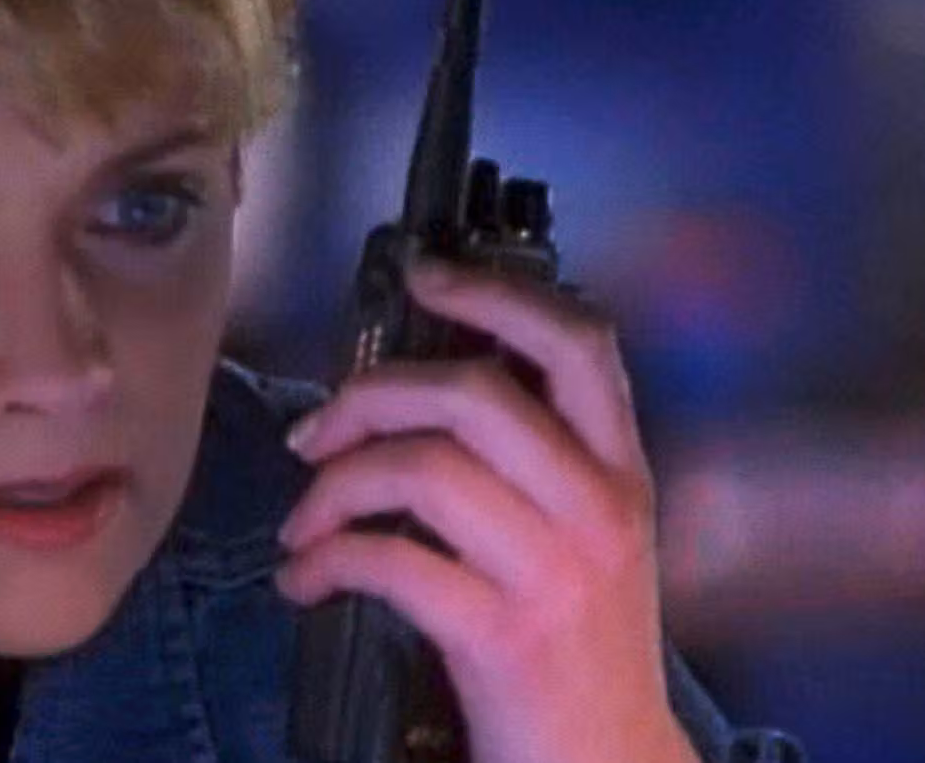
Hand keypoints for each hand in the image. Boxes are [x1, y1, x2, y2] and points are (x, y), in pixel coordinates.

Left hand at [273, 259, 700, 762]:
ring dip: (333, 488)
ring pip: (424, 471)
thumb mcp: (584, 539)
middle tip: (314, 432)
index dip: (497, 296)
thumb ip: (532, 463)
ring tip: (302, 523)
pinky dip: (325, 562)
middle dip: (370, 396)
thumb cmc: (577, 647)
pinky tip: (304, 581)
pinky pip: (390, 562)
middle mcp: (599, 510)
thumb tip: (416, 394)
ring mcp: (556, 572)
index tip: (425, 276)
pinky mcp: (503, 637)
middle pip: (475, 395)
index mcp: (622, 473)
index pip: (579, 345)